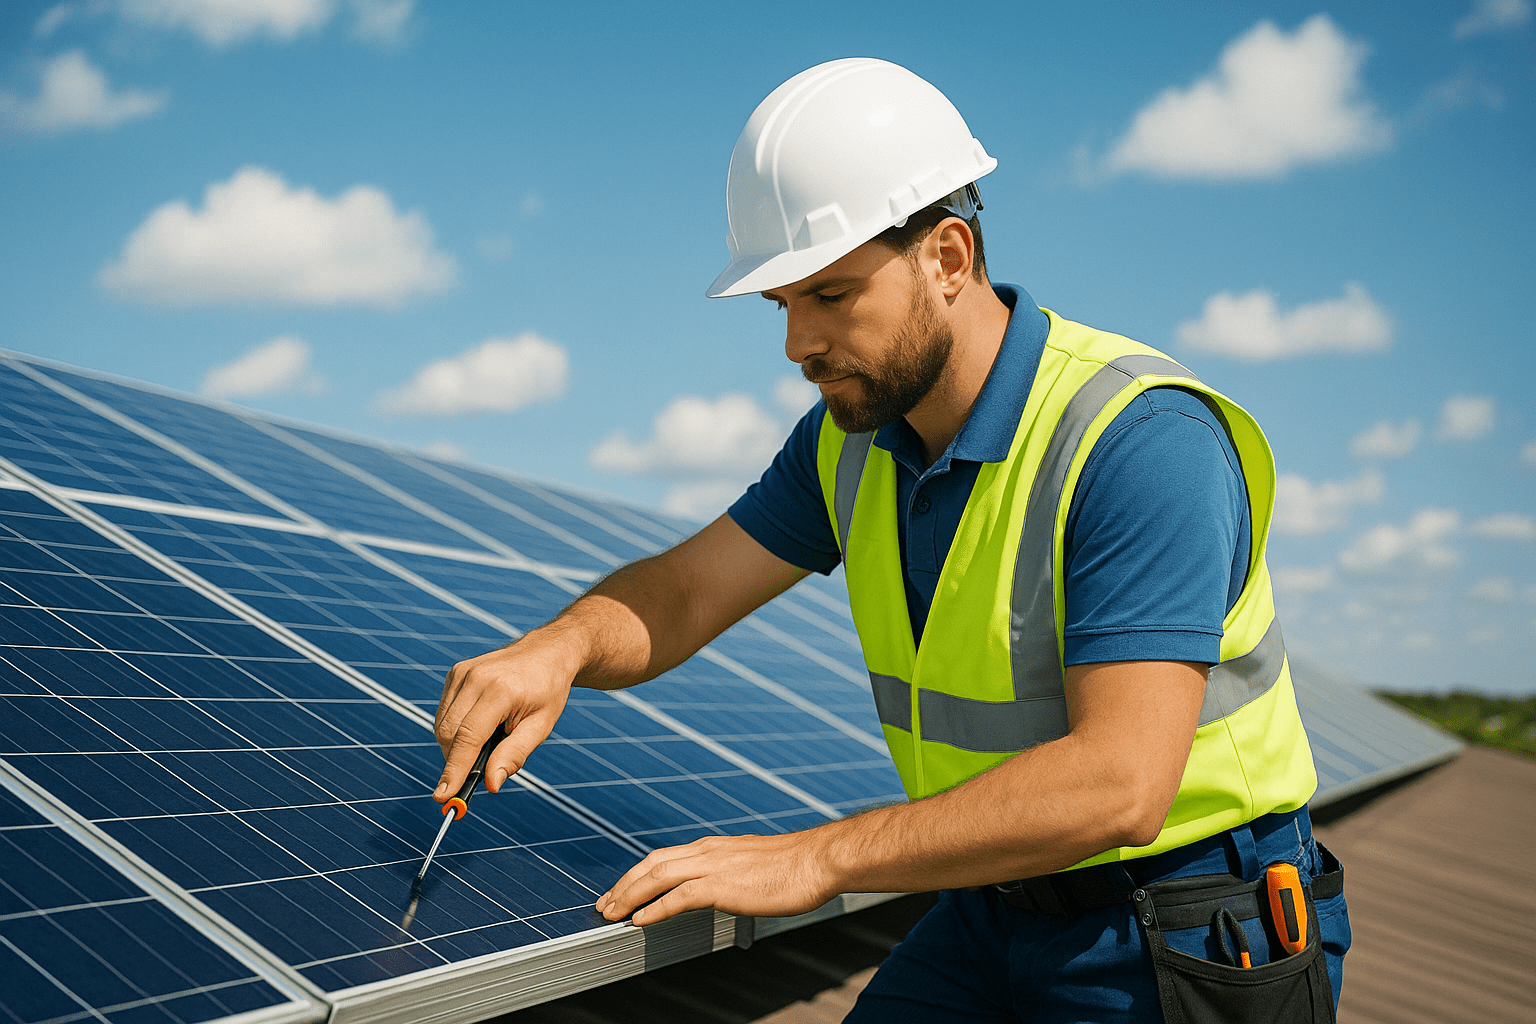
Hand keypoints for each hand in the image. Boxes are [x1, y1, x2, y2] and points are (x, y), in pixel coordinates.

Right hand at [434, 636, 577, 799]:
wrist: (548, 652)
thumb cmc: (547, 691)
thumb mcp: (541, 726)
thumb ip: (514, 755)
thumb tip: (490, 784)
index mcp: (500, 691)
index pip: (468, 738)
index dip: (454, 770)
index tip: (442, 797)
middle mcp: (476, 677)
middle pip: (449, 734)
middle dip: (457, 760)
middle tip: (479, 770)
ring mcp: (462, 672)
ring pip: (442, 725)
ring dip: (457, 744)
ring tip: (492, 736)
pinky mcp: (456, 672)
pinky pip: (445, 712)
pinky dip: (456, 727)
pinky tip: (482, 722)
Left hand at [595, 831, 839, 926]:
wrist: (816, 861)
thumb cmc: (794, 867)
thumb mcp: (752, 865)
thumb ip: (731, 874)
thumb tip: (722, 891)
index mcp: (713, 847)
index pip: (664, 857)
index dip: (638, 873)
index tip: (622, 890)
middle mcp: (707, 851)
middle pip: (652, 863)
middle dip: (624, 883)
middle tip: (604, 903)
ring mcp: (713, 866)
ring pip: (658, 876)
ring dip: (630, 895)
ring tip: (611, 913)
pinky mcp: (722, 886)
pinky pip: (679, 897)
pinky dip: (655, 908)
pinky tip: (640, 921)